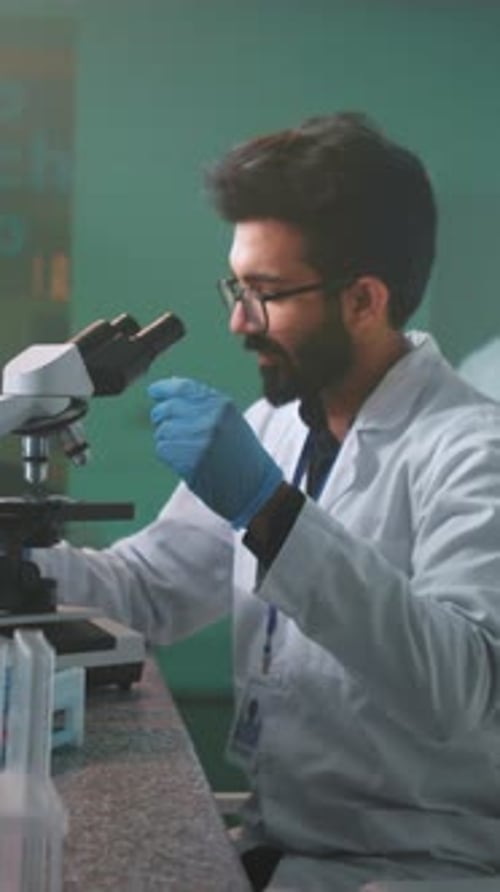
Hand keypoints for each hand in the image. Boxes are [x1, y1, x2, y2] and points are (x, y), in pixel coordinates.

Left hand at [148, 378, 282, 527]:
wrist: (255, 488)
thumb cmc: (241, 456)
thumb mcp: (230, 421)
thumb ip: (204, 405)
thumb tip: (171, 384)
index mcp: (222, 405)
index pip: (183, 387)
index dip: (164, 389)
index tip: (154, 392)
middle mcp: (211, 418)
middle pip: (167, 409)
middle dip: (161, 418)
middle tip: (167, 429)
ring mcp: (201, 439)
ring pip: (162, 431)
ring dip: (167, 441)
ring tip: (186, 451)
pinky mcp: (191, 460)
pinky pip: (163, 450)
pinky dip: (168, 457)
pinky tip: (185, 462)